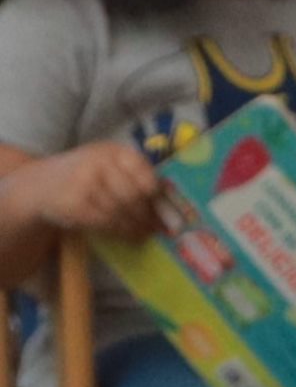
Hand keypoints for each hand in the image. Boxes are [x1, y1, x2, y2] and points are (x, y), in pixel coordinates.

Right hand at [22, 143, 161, 238]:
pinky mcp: (74, 204)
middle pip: (134, 194)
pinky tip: (129, 236)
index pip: (144, 171)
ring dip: (136, 226)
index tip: (163, 205)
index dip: (155, 191)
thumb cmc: (84, 175)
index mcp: (112, 151)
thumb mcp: (107, 165)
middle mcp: (98, 163)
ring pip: (121, 210)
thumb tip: (166, 205)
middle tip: (158, 226)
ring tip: (145, 233)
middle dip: (147, 214)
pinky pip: (106, 221)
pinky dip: (121, 231)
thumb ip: (132, 176)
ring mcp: (84, 183)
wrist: (39, 184)